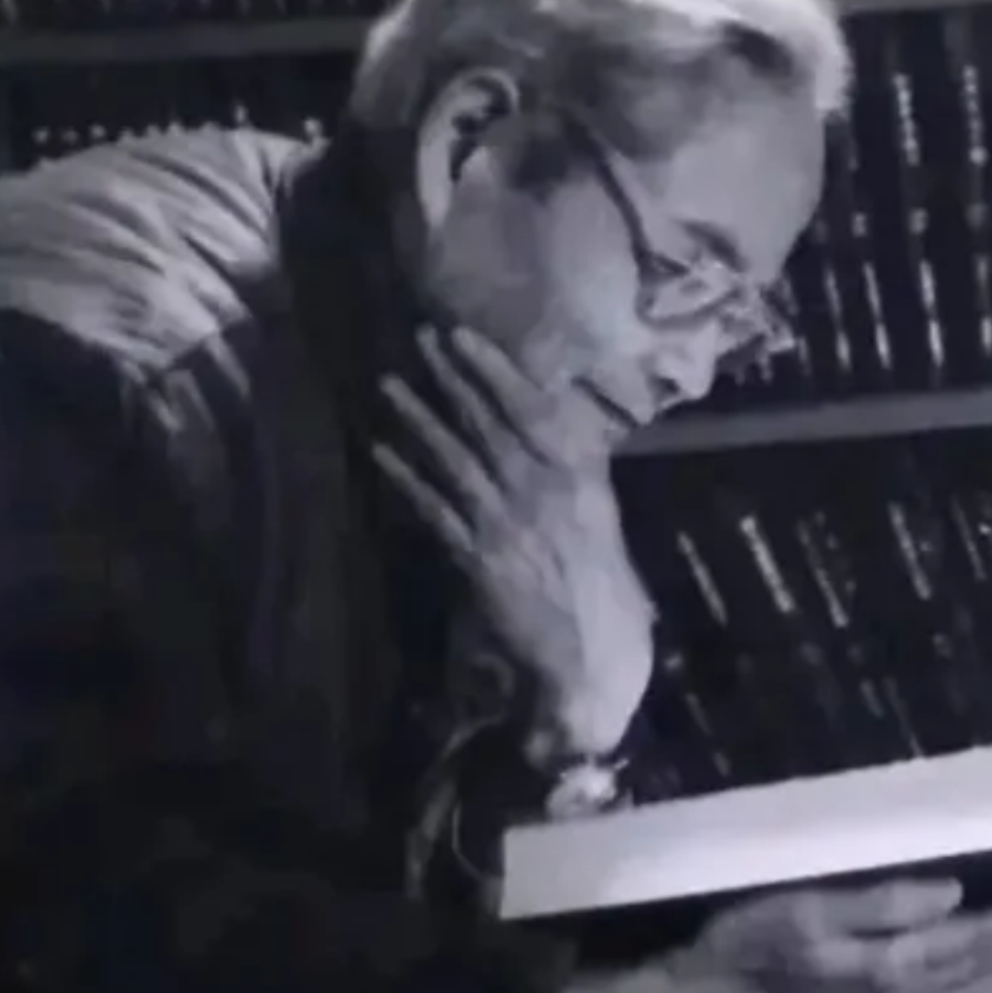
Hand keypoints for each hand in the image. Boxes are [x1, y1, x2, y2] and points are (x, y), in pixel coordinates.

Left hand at [375, 326, 654, 767]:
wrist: (595, 654)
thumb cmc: (609, 592)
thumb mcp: (603, 519)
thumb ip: (578, 476)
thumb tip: (555, 437)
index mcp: (581, 478)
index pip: (534, 409)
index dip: (496, 370)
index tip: (465, 338)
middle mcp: (542, 490)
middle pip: (489, 423)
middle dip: (453, 379)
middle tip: (421, 340)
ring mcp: (507, 522)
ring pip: (456, 458)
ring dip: (420, 419)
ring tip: (390, 385)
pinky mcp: (478, 557)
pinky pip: (435, 510)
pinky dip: (407, 480)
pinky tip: (382, 454)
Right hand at [545, 882, 991, 992]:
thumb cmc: (744, 945)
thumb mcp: (805, 911)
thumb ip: (879, 904)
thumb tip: (953, 894)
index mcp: (891, 965)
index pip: (978, 939)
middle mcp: (900, 991)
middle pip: (983, 961)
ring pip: (967, 974)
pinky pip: (943, 979)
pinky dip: (977, 961)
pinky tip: (984, 951)